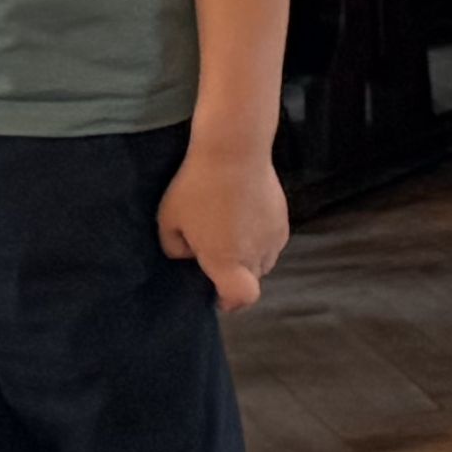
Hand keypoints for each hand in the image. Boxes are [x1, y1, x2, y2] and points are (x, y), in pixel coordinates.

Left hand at [159, 140, 288, 312]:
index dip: (229, 303)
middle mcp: (255, 254)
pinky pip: (273, 241)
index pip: (240, 299)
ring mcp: (273, 236)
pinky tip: (245, 218)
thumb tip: (190, 254)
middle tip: (215, 255)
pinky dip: (260, 239)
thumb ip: (175, 249)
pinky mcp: (282, 218)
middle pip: (251, 281)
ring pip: (264, 262)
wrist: (234, 148)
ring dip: (249, 258)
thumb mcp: (168, 220)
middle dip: (234, 277)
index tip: (216, 296)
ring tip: (232, 235)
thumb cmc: (197, 185)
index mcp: (226, 261)